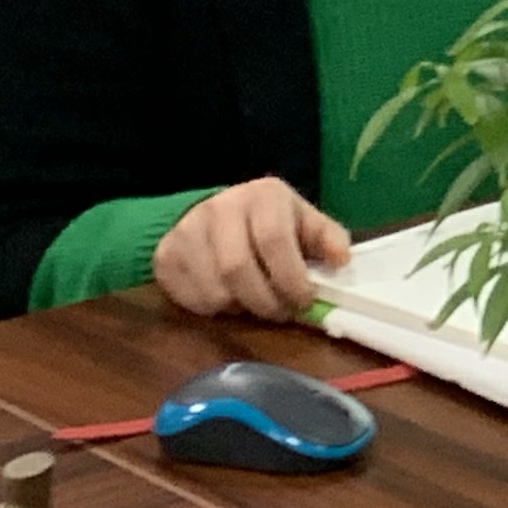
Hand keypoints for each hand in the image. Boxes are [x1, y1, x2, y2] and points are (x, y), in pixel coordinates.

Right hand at [154, 178, 351, 320]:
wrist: (208, 212)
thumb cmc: (267, 220)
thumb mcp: (301, 219)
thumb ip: (326, 237)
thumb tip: (341, 260)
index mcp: (261, 195)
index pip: (273, 240)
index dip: (291, 278)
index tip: (305, 301)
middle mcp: (219, 209)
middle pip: (238, 268)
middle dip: (266, 301)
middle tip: (282, 312)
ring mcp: (187, 232)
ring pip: (214, 290)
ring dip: (241, 308)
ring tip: (256, 302)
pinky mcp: (166, 257)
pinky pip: (192, 300)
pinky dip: (216, 310)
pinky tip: (230, 299)